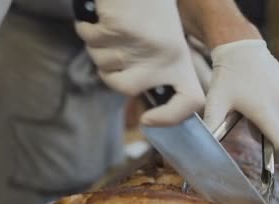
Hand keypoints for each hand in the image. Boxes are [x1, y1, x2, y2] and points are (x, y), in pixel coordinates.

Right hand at [75, 0, 203, 125]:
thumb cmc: (148, 8)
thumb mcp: (164, 41)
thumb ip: (156, 69)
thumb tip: (143, 99)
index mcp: (180, 59)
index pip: (190, 101)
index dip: (170, 118)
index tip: (149, 118)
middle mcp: (164, 56)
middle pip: (125, 88)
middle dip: (110, 72)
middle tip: (114, 50)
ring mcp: (140, 45)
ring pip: (103, 64)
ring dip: (99, 47)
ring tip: (114, 25)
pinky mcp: (119, 30)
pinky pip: (90, 40)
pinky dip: (89, 27)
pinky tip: (103, 14)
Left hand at [204, 40, 278, 159]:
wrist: (241, 47)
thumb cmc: (227, 77)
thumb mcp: (215, 102)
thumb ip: (211, 125)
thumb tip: (202, 146)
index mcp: (265, 112)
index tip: (272, 160)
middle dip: (267, 135)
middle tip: (249, 123)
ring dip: (270, 120)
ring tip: (252, 106)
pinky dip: (275, 108)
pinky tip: (261, 95)